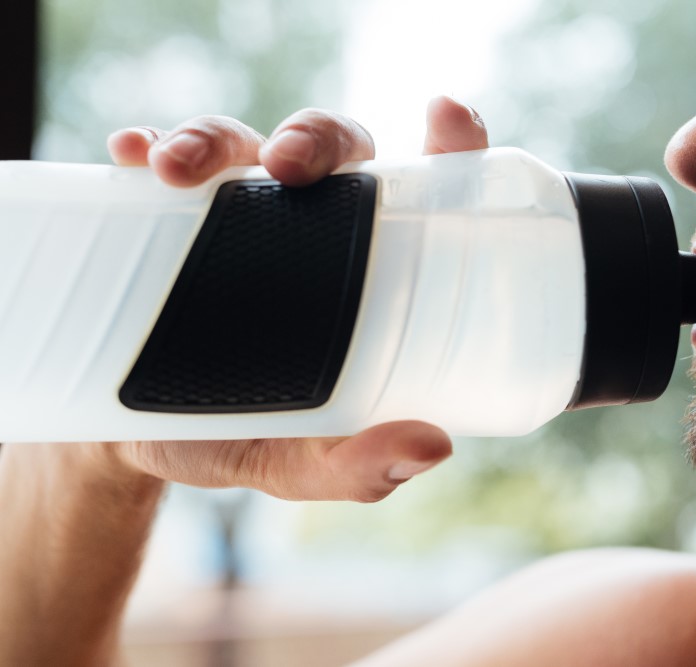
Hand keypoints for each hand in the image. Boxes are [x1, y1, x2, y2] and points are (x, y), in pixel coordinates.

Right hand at [96, 96, 489, 499]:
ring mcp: (232, 210)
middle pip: (333, 148)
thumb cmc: (243, 435)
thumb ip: (358, 465)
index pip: (425, 188)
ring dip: (213, 139)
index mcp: (368, 266)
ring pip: (240, 141)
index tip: (447, 118)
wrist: (138, 439)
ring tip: (177, 170)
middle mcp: (308, 223)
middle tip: (288, 164)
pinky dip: (144, 149)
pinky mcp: (160, 213)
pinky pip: (153, 162)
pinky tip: (133, 156)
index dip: (449, 144)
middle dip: (315, 138)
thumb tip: (433, 447)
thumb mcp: (299, 460)